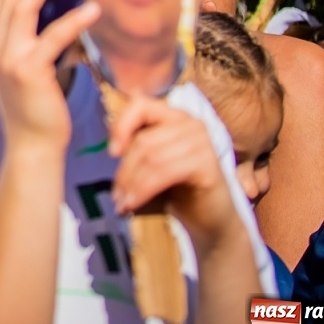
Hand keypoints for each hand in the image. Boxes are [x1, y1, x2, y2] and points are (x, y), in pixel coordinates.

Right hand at [0, 0, 99, 152]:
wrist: (32, 145)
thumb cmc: (34, 107)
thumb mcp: (23, 67)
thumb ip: (28, 39)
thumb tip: (51, 8)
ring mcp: (8, 58)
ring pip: (24, 9)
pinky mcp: (29, 70)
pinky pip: (53, 38)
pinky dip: (73, 20)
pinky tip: (91, 7)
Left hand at [109, 95, 242, 252]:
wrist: (211, 219)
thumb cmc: (178, 189)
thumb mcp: (152, 163)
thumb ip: (136, 149)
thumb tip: (111, 148)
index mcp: (174, 116)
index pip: (140, 105)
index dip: (121, 126)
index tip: (112, 153)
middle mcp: (190, 123)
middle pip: (143, 140)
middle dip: (124, 171)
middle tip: (115, 195)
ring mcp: (202, 141)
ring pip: (152, 158)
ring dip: (131, 184)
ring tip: (122, 204)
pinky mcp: (208, 163)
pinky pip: (165, 172)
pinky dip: (143, 189)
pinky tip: (133, 205)